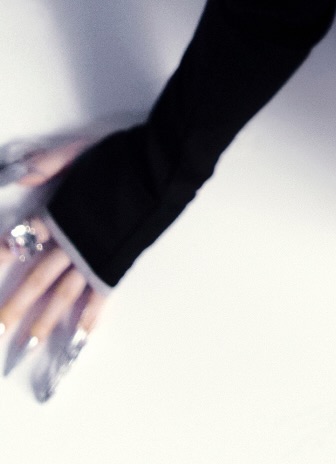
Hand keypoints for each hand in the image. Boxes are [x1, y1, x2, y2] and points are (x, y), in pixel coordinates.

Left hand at [1, 143, 106, 397]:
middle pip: (36, 279)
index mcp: (59, 215)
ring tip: (29, 345)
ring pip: (62, 295)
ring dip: (44, 322)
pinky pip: (98, 297)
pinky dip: (88, 318)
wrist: (158, 170)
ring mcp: (92, 257)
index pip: (23, 239)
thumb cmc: (119, 158)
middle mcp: (70, 242)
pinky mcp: (114, 265)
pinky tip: (79, 337)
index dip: (4, 254)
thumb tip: (20, 175)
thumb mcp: (78, 151)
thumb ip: (48, 163)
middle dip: (16, 306)